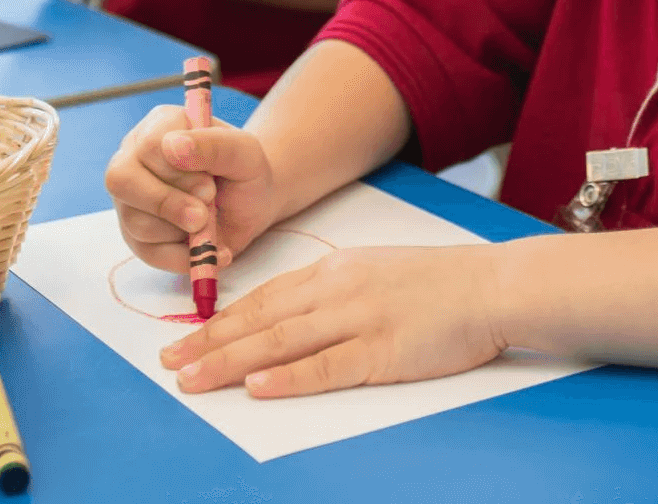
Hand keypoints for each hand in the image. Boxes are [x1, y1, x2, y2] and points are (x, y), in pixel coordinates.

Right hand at [104, 108, 278, 272]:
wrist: (253, 204)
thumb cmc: (245, 171)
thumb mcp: (245, 153)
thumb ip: (214, 145)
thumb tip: (172, 146)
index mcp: (161, 126)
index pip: (148, 146)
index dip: (177, 173)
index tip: (210, 186)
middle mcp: (135, 157)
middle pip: (122, 180)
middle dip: (168, 203)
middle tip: (204, 214)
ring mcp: (131, 197)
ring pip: (134, 220)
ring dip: (179, 230)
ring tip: (210, 223)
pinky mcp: (135, 233)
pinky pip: (145, 251)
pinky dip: (181, 256)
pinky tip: (210, 248)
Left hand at [159, 245, 509, 397]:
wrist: (490, 286)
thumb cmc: (437, 284)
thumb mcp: (374, 271)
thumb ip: (331, 291)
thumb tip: (287, 317)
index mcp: (333, 271)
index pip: (263, 297)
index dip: (219, 320)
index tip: (183, 337)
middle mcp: (337, 291)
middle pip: (260, 320)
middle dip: (208, 342)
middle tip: (167, 362)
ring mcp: (358, 320)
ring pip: (280, 343)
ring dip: (230, 362)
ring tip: (192, 378)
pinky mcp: (382, 351)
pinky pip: (325, 367)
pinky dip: (288, 378)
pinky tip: (257, 387)